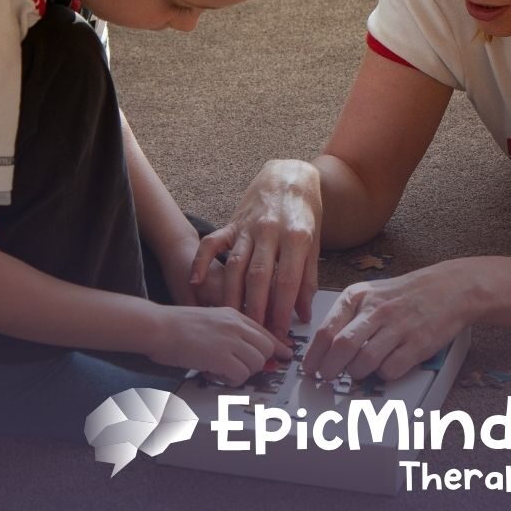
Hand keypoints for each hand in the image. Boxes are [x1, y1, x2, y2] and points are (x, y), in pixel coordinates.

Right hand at [148, 305, 291, 386]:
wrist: (157, 326)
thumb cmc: (176, 326)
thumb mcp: (210, 320)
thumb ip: (230, 332)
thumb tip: (246, 351)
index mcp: (234, 314)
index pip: (266, 331)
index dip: (277, 347)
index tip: (285, 355)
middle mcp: (236, 325)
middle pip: (266, 349)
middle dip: (257, 363)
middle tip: (239, 368)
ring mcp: (229, 339)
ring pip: (256, 363)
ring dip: (242, 373)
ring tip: (221, 370)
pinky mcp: (220, 355)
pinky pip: (240, 375)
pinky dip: (230, 380)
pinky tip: (215, 374)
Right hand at [189, 159, 321, 338]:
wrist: (289, 175)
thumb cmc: (304, 212)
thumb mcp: (314, 243)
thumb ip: (307, 279)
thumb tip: (303, 314)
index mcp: (296, 237)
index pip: (287, 280)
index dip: (282, 310)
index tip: (279, 333)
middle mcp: (270, 231)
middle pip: (259, 276)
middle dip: (256, 309)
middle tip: (253, 335)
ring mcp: (248, 227)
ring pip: (235, 265)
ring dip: (232, 295)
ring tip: (232, 320)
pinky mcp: (232, 223)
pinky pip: (213, 243)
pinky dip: (202, 261)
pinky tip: (196, 282)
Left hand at [302, 263, 471, 381]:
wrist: (449, 287)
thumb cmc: (405, 293)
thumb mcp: (370, 294)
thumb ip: (347, 316)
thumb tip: (323, 347)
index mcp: (358, 296)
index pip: (326, 330)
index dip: (313, 355)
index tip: (308, 368)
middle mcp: (376, 310)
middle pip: (341, 348)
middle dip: (329, 369)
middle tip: (326, 377)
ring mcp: (398, 327)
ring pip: (364, 362)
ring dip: (355, 373)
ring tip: (357, 372)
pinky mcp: (418, 344)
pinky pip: (391, 370)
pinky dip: (383, 375)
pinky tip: (384, 367)